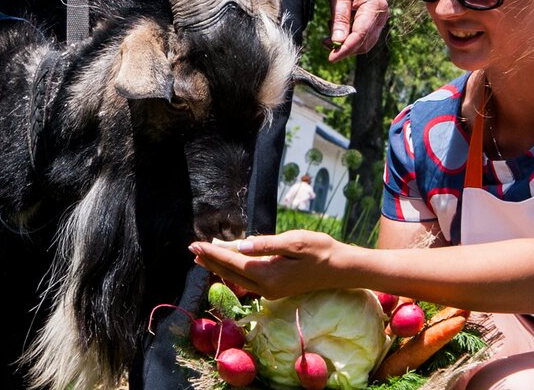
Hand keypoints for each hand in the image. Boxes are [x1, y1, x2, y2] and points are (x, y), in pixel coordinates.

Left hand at [189, 230, 351, 299]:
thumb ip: (266, 244)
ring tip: (203, 257)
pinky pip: (248, 280)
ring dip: (220, 267)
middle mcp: (266, 287)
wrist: (341, 269)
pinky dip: (234, 271)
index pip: (233, 261)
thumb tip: (241, 245)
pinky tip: (229, 263)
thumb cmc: (321, 250)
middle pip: (231, 273)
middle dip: (211, 261)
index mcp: (268, 274)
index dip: (213, 252)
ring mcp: (271, 291)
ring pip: (237, 279)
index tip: (196, 244)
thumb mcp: (295, 241)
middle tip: (192, 249)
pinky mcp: (276, 290)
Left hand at [324, 0, 387, 61]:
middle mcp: (381, 16)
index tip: (331, 58)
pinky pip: (364, 37)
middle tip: (325, 43)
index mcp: (374, 6)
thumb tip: (338, 40)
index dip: (345, 49)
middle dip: (344, 48)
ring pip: (365, 43)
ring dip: (347, 45)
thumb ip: (340, 17)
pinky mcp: (375, 22)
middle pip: (364, 43)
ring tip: (329, 37)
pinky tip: (338, 31)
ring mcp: (380, 20)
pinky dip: (350, 39)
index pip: (360, 35)